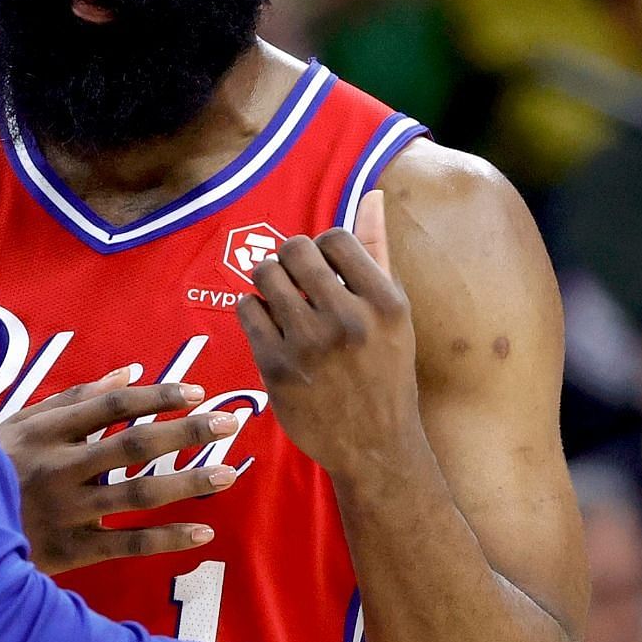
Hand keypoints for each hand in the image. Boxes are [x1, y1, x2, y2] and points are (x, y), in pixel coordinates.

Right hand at [0, 366, 243, 574]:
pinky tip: (202, 531)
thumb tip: (128, 373)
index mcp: (45, 432)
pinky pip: (127, 544)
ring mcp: (65, 511)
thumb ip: (72, 399)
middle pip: (133, 446)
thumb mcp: (19, 424)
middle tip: (229, 423)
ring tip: (227, 473)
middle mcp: (58, 468)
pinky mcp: (69, 551)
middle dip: (186, 432)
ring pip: (137, 495)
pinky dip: (166, 539)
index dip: (156, 396)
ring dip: (187, 483)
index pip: (110, 405)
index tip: (195, 392)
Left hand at [233, 189, 421, 482]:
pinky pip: (247, 308)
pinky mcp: (277, 367)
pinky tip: (271, 327)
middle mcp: (349, 320)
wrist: (374, 447)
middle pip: (294, 249)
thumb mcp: (394, 315)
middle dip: (290, 259)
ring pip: (265, 274)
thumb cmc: (384, 372)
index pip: (335, 238)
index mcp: (386, 303)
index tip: (324, 271)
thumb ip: (379, 252)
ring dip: (268, 282)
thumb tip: (371, 194)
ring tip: (282, 301)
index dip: (322, 248)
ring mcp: (311, 345)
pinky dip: (254, 311)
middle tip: (296, 281)